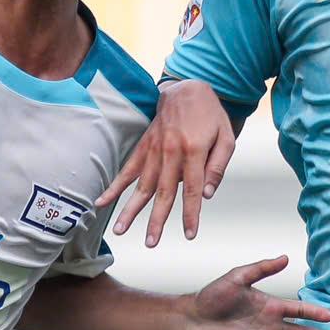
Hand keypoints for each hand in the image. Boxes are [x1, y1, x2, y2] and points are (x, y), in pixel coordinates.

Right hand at [100, 79, 236, 245]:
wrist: (187, 87)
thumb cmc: (211, 116)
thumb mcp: (226, 137)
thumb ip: (218, 167)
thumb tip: (207, 195)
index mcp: (195, 150)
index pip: (193, 188)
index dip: (190, 213)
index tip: (189, 233)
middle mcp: (171, 151)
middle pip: (163, 191)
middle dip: (156, 219)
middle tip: (150, 242)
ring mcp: (154, 149)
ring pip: (142, 184)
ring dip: (131, 209)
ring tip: (120, 230)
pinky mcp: (144, 146)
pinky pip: (128, 169)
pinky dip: (115, 186)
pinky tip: (103, 202)